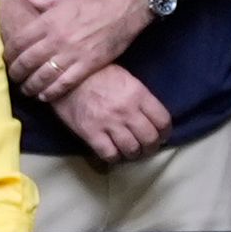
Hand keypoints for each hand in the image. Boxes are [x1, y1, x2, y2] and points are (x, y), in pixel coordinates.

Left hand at [5, 0, 154, 102]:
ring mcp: (73, 54)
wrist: (125, 5)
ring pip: (43, 76)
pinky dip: (51, 92)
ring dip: (31, 86)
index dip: (9, 54)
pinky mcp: (88, 65)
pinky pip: (64, 84)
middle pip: (27, 62)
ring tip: (27, 90)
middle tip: (14, 78)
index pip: (18, 42)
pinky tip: (44, 95)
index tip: (7, 60)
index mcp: (48, 20)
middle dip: (17, 73)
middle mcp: (57, 39)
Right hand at [54, 64, 170, 160]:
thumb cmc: (97, 73)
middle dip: (151, 147)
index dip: (165, 132)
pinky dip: (114, 157)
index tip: (161, 135)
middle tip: (146, 147)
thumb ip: (140, 98)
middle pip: (150, 139)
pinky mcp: (91, 133)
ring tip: (131, 151)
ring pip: (132, 150)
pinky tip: (113, 152)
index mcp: (138, 94)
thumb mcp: (126, 78)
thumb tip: (150, 117)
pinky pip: (110, 155)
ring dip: (134, 154)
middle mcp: (127, 110)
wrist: (66, 75)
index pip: (163, 121)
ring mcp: (109, 123)